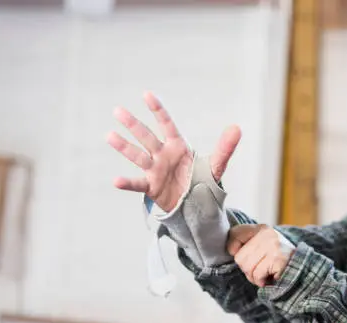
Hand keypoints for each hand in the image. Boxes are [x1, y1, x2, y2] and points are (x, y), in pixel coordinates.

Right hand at [107, 91, 240, 211]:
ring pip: (138, 156)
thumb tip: (237, 128)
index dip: (158, 110)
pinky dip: (127, 183)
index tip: (146, 94)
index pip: (166, 124)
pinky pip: (137, 184)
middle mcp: (163, 154)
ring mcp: (155, 170)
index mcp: (178, 145)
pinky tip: (115, 180)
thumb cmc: (202, 179)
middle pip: (146, 137)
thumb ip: (225, 148)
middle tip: (117, 110)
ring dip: (124, 146)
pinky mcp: (151, 187)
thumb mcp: (216, 165)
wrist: (195, 203)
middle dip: (133, 125)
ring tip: (109, 135)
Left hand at [227, 224, 295, 286]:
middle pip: (240, 259)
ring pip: (249, 269)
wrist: (301, 266)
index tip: (249, 256)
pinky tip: (271, 277)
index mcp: (261, 228)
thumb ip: (238, 240)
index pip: (235, 238)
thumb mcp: (256, 242)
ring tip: (265, 274)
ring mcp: (274, 247)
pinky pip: (258, 276)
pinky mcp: (279, 261)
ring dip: (255, 277)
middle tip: (259, 269)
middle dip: (247, 269)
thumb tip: (232, 250)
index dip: (238, 253)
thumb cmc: (274, 256)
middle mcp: (268, 235)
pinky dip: (262, 281)